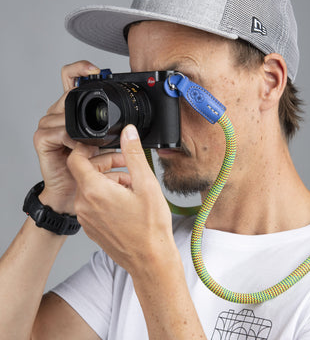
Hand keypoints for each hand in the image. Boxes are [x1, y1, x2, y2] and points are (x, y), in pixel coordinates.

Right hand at [33, 61, 100, 213]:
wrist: (74, 191)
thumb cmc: (90, 167)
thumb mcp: (107, 144)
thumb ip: (113, 130)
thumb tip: (132, 126)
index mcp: (73, 109)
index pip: (70, 78)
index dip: (81, 68)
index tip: (96, 70)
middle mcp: (58, 114)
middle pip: (68, 94)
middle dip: (88, 109)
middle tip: (102, 130)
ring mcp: (48, 125)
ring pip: (67, 115)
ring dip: (85, 132)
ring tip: (94, 148)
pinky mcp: (42, 138)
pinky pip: (59, 132)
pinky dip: (74, 141)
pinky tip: (81, 150)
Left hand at [67, 125, 175, 271]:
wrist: (150, 260)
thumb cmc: (150, 226)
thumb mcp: (146, 183)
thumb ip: (133, 154)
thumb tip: (127, 132)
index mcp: (94, 190)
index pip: (76, 159)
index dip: (86, 148)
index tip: (102, 145)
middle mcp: (85, 204)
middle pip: (85, 173)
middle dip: (106, 166)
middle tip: (129, 169)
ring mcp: (86, 218)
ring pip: (90, 188)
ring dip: (108, 182)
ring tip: (132, 188)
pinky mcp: (91, 228)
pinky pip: (93, 204)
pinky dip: (106, 197)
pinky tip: (127, 202)